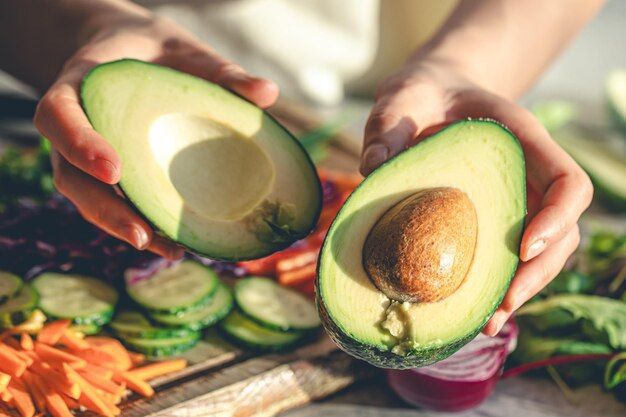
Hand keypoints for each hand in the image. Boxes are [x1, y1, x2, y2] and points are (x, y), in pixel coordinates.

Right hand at [34, 15, 278, 258]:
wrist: (138, 57)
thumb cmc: (161, 54)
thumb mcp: (189, 53)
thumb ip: (222, 71)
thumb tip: (269, 92)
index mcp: (82, 85)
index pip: (57, 115)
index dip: (78, 144)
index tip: (114, 170)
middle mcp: (74, 127)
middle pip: (69, 175)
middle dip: (104, 209)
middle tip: (142, 235)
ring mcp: (85, 156)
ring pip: (88, 200)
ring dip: (123, 228)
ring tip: (168, 250)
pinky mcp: (107, 176)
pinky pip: (114, 203)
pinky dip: (140, 224)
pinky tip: (175, 243)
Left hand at [361, 62, 592, 334]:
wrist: (426, 99)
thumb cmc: (417, 96)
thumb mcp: (399, 101)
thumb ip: (388, 127)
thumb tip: (373, 166)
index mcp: (521, 139)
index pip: (567, 181)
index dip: (557, 217)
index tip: (523, 249)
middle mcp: (528, 173)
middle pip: (563, 229)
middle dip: (539, 272)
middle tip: (501, 306)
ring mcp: (516, 197)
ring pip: (543, 251)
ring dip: (522, 289)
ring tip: (488, 322)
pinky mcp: (495, 216)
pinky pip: (510, 254)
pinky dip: (498, 283)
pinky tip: (472, 309)